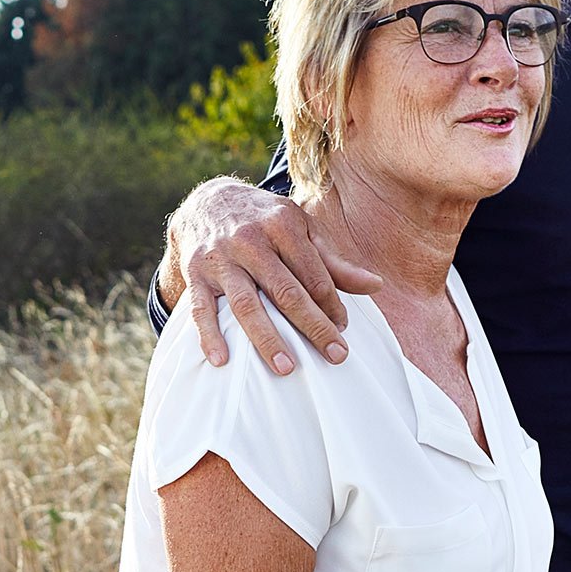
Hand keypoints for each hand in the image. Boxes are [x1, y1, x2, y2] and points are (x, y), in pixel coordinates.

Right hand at [160, 177, 380, 374]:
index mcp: (283, 225)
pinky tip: (221, 361)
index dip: (332, 305)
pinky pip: (201, 309)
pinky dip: (209, 336)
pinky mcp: (195, 273)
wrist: (207, 203)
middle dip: (313, 326)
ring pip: (247, 304)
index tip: (342, 330)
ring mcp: (221, 258)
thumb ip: (333, 262)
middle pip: (286, 291)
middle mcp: (251, 239)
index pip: (314, 274)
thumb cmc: (264, 221)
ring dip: (267, 338)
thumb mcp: (300, 229)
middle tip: (335, 357)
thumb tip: (375, 286)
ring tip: (286, 368)